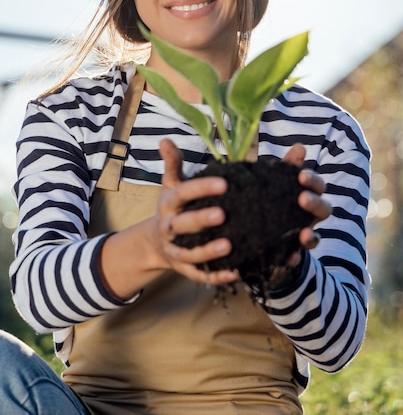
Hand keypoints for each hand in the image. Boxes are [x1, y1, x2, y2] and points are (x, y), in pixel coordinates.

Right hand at [152, 138, 237, 286]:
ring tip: (229, 246)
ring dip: (208, 251)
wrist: (154, 244)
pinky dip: (215, 276)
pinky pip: (199, 275)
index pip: (183, 194)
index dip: (202, 188)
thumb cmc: (171, 208)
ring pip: (189, 253)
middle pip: (182, 225)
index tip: (224, 183)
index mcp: (169, 204)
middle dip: (201, 220)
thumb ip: (173, 164)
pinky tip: (235, 272)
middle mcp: (170, 227)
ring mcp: (176, 250)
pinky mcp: (184, 269)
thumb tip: (165, 140)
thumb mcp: (169, 185)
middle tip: (223, 214)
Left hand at [282, 143, 331, 265]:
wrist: (258, 230)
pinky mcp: (290, 254)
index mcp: (308, 195)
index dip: (313, 181)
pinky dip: (293, 259)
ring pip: (314, 237)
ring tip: (304, 234)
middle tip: (302, 199)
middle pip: (323, 210)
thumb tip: (300, 146)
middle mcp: (310, 217)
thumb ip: (287, 165)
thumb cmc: (270, 198)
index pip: (318, 186)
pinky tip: (288, 258)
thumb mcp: (275, 180)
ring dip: (311, 236)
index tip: (301, 175)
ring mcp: (302, 236)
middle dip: (315, 204)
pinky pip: (296, 259)